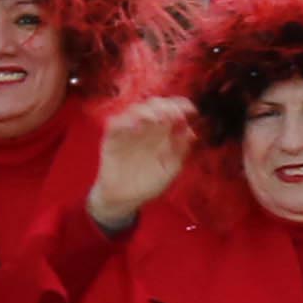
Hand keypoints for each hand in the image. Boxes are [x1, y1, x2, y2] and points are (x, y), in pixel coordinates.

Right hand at [91, 93, 198, 233]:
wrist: (124, 198)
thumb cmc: (149, 183)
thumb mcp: (170, 169)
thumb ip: (180, 151)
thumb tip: (190, 132)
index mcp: (164, 132)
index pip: (172, 109)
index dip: (181, 105)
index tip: (191, 110)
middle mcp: (147, 128)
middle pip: (154, 104)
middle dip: (165, 105)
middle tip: (172, 115)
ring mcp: (129, 132)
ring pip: (135, 109)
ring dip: (147, 110)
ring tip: (156, 119)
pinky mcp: (112, 139)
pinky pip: (115, 123)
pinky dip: (124, 121)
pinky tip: (135, 127)